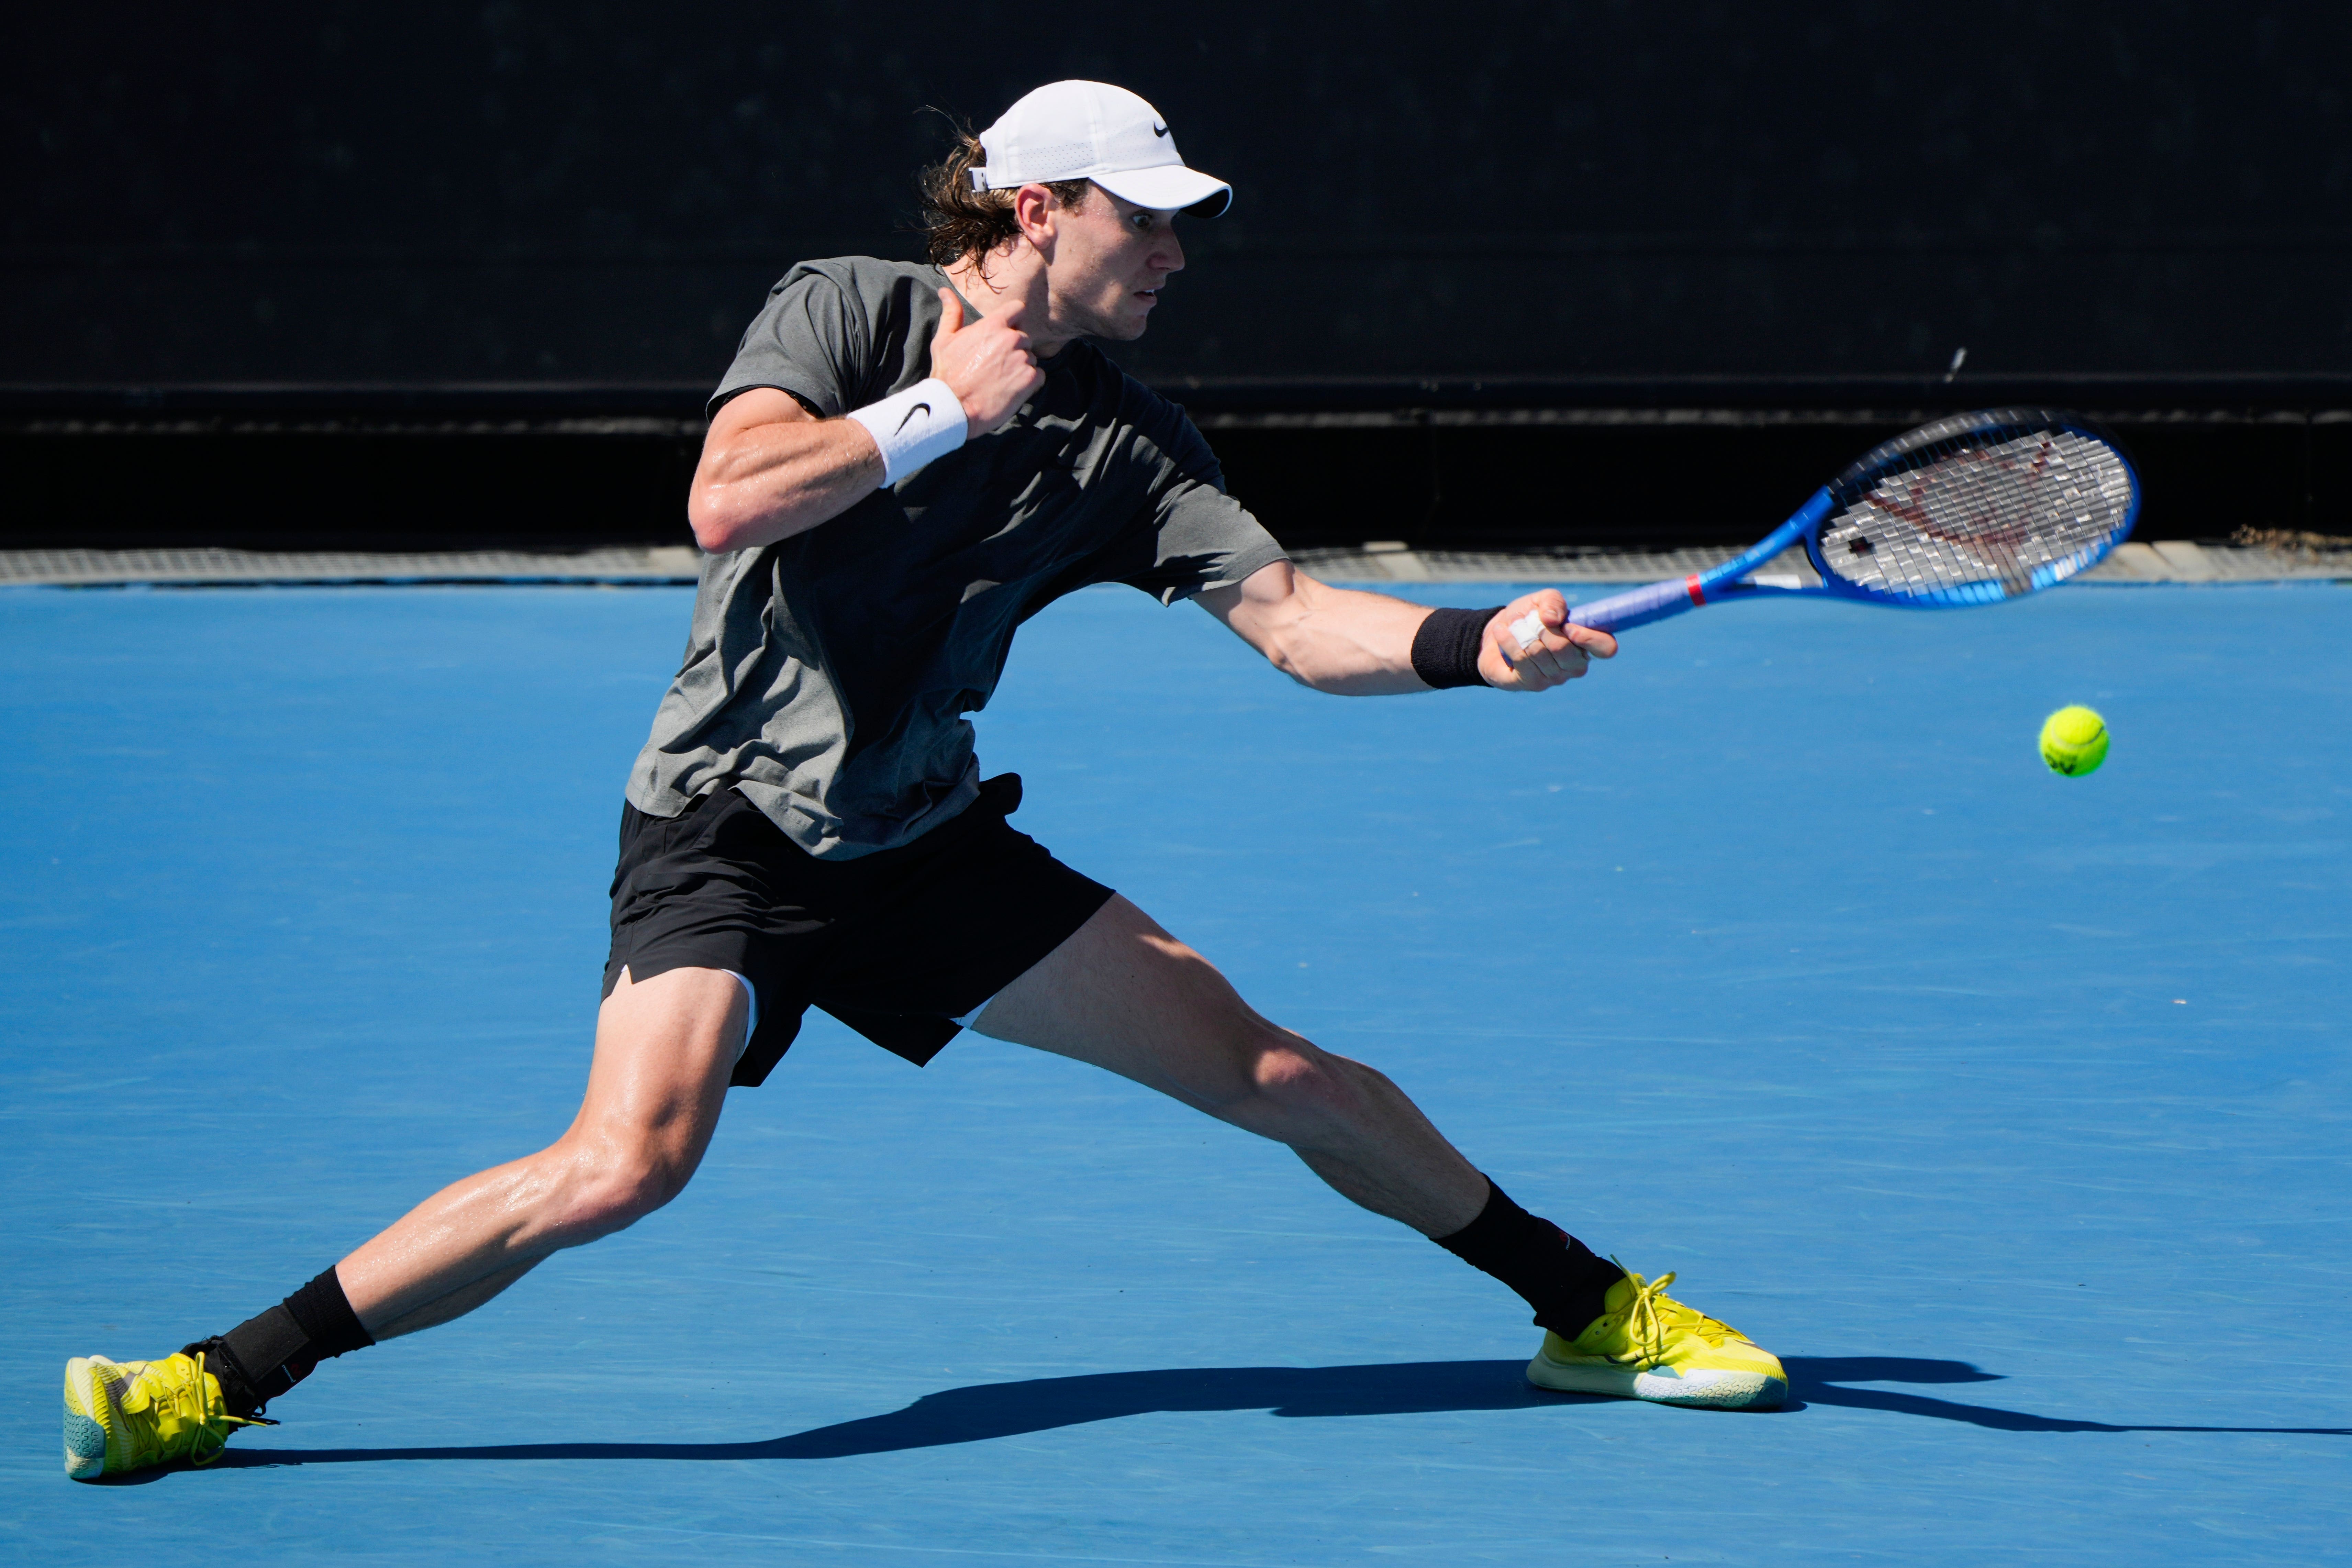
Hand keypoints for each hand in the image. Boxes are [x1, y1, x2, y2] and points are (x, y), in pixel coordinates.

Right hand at [928, 288, 1045, 436]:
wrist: (955, 407)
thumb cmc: (947, 373)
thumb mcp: (944, 340)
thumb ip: (951, 313)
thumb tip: (945, 291)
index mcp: (993, 325)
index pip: (1018, 309)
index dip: (1014, 320)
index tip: (1006, 331)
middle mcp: (1011, 339)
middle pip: (1024, 337)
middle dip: (1014, 349)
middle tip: (996, 365)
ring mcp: (1022, 359)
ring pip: (1030, 357)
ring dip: (1020, 367)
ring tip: (1000, 380)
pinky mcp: (1029, 379)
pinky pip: (1039, 375)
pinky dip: (1029, 383)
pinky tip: (1011, 389)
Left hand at [1478, 589, 1615, 690]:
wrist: (1499, 633)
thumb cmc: (1528, 617)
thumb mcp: (1542, 601)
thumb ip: (1553, 602)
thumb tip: (1552, 619)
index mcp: (1586, 645)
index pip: (1607, 648)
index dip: (1590, 637)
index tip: (1568, 626)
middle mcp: (1575, 666)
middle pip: (1564, 649)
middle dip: (1541, 628)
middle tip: (1530, 620)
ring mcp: (1555, 679)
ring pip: (1539, 652)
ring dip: (1521, 632)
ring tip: (1514, 625)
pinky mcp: (1532, 684)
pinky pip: (1521, 659)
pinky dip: (1508, 640)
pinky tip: (1502, 632)